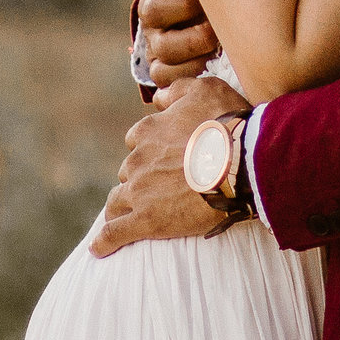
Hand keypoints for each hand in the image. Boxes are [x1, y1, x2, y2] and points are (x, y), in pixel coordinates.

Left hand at [90, 75, 250, 256]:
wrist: (241, 163)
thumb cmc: (228, 125)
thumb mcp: (204, 89)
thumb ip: (177, 90)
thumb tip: (159, 97)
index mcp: (148, 131)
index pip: (138, 141)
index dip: (151, 150)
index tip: (165, 158)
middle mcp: (137, 159)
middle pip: (129, 172)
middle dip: (141, 179)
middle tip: (164, 189)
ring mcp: (138, 191)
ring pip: (118, 201)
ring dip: (123, 206)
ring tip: (130, 217)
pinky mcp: (145, 220)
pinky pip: (114, 233)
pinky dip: (105, 241)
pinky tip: (98, 249)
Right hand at [132, 0, 219, 96]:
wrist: (195, 15)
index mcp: (151, 5)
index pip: (153, 12)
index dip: (178, 8)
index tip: (201, 0)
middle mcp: (151, 36)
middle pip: (162, 47)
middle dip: (192, 40)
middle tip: (216, 32)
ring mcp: (160, 60)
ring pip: (165, 72)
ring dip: (193, 64)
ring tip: (216, 53)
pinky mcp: (172, 80)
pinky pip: (170, 90)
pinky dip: (188, 83)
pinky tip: (210, 71)